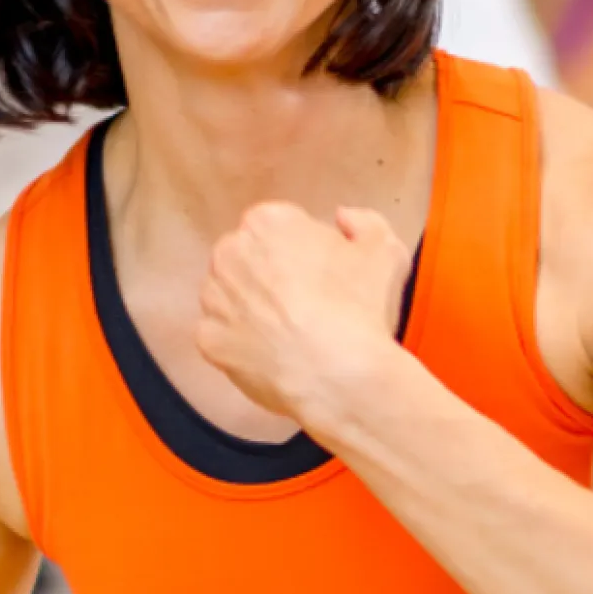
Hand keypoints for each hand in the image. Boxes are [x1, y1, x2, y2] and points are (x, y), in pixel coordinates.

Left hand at [197, 202, 410, 422]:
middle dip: (267, 273)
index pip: (276, 226)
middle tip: (303, 302)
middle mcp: (230, 252)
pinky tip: (270, 353)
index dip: (300, 249)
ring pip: (228, 294)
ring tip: (286, 331)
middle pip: (246, 256)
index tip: (318, 272)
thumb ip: (364, 222)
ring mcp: (214, 297)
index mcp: (268, 222)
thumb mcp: (384, 251)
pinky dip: (240, 343)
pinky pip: (220, 335)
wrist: (340, 375)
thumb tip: (343, 218)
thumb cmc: (361, 308)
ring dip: (249, 306)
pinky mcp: (207, 338)